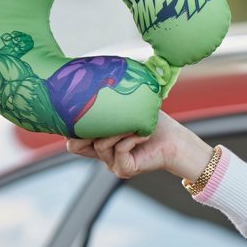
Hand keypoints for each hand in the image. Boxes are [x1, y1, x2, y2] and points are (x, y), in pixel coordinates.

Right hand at [66, 111, 212, 180]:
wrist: (176, 141)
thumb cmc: (154, 123)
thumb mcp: (126, 109)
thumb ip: (108, 103)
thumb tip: (92, 78)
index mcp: (99, 141)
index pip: (72, 137)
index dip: (70, 125)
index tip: (74, 106)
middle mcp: (103, 155)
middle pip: (74, 146)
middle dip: (84, 129)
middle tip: (100, 114)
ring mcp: (112, 164)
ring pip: (99, 145)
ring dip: (116, 130)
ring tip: (131, 124)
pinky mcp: (124, 169)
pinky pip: (118, 150)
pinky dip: (130, 138)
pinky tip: (142, 134)